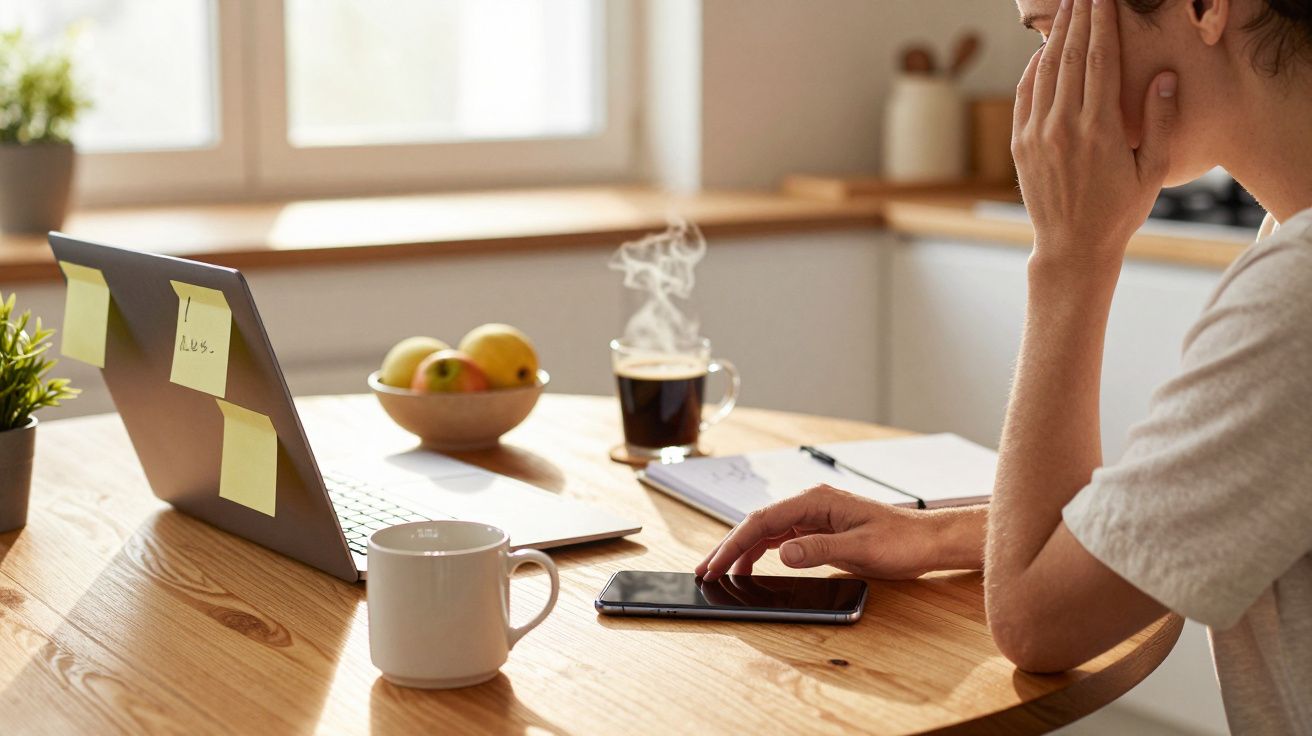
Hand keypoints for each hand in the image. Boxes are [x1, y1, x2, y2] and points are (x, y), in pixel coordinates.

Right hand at [695, 485, 968, 580]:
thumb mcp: (859, 549)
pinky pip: (781, 538)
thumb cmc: (901, 541)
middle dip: (729, 546)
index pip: (762, 520)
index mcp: (816, 501)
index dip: (734, 542)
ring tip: (720, 572)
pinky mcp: (820, 529)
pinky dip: (761, 552)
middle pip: (758, 524)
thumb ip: (818, 549)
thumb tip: (781, 553)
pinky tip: (750, 567)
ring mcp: (815, 516)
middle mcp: (811, 504)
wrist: (927, 540)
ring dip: (742, 550)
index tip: (715, 563)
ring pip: (766, 531)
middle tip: (705, 570)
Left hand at [1012, 0, 1178, 272]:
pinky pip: (1024, 95)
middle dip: (1078, 19)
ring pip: (1044, 72)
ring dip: (1056, 37)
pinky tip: (1042, 51)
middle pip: (1071, 56)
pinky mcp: (1019, 143)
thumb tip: (1163, 76)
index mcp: (1100, 129)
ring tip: (1066, 10)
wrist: (1072, 246)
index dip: (1102, 23)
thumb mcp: (1152, 171)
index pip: (1101, 60)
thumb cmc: (1119, 211)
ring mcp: (1036, 134)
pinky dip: (1033, 68)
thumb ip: (1159, 122)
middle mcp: (1063, 126)